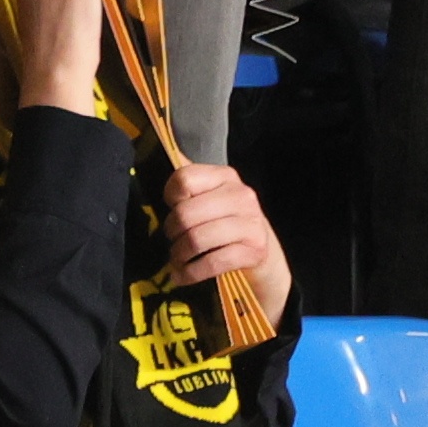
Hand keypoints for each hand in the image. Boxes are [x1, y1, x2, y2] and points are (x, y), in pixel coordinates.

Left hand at [161, 161, 290, 315]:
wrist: (260, 252)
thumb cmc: (226, 224)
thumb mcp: (210, 198)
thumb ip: (189, 183)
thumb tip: (166, 151)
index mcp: (226, 177)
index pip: (184, 179)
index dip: (171, 197)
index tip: (172, 209)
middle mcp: (242, 196)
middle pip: (186, 213)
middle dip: (172, 232)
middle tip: (172, 240)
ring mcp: (251, 223)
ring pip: (197, 239)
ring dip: (179, 254)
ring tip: (177, 259)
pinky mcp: (255, 251)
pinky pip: (212, 263)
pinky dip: (191, 273)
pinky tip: (183, 275)